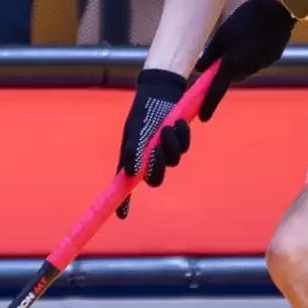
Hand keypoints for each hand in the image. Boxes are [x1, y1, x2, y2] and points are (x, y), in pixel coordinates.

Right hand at [116, 66, 192, 214]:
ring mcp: (164, 151)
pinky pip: (184, 147)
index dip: (124, 202)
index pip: (126, 186)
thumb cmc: (143, 111)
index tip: (123, 216)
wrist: (160, 91)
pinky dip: (182, 135)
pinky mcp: (179, 142)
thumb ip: (132, 151)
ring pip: (173, 161)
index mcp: (132, 158)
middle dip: (158, 167)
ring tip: (169, 126)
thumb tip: (132, 173)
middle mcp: (148, 159)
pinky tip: (178, 122)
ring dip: (171, 144)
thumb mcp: (134, 129)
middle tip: (156, 150)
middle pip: (155, 178)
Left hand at [195, 0, 296, 120]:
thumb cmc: (243, 19)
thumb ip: (210, 55)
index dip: (209, 104)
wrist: (275, 9)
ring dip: (241, 62)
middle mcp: (248, 68)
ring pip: (246, 70)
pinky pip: (258, 62)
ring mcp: (262, 64)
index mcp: (232, 62)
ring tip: (244, 40)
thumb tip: (200, 70)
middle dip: (227, 71)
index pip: (217, 89)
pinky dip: (254, 56)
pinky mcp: (273, 59)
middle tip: (226, 54)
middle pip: (233, 78)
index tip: (203, 118)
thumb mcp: (221, 35)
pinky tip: (257, 39)